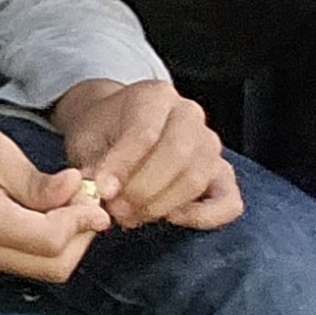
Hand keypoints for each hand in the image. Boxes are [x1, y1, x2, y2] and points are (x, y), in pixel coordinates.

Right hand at [0, 109, 110, 282]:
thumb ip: (38, 183)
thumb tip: (79, 194)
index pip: (51, 240)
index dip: (82, 220)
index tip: (92, 193)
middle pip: (54, 266)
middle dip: (80, 236)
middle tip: (86, 200)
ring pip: (45, 268)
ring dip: (67, 240)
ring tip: (69, 203)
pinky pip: (28, 260)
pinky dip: (49, 242)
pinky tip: (48, 211)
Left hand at [51, 77, 241, 231]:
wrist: (117, 126)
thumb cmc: (103, 131)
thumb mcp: (86, 139)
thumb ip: (92, 164)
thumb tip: (95, 194)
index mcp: (155, 96)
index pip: (146, 132)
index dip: (123, 166)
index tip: (102, 190)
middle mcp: (190, 115)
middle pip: (176, 155)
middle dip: (142, 190)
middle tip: (115, 210)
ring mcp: (211, 144)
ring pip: (196, 178)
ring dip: (161, 205)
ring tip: (129, 216)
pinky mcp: (223, 174)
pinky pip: (229, 202)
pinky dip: (205, 217)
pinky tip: (172, 218)